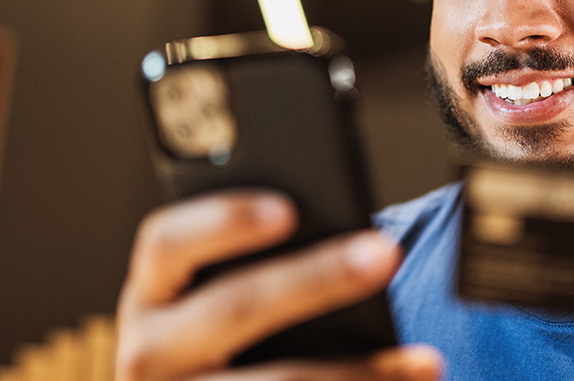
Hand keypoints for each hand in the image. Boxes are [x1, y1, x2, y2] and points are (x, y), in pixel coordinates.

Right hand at [115, 190, 443, 380]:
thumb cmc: (226, 329)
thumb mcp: (213, 292)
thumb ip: (255, 258)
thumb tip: (345, 231)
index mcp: (150, 291)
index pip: (167, 242)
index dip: (223, 220)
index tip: (289, 209)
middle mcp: (148, 352)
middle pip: (234, 306)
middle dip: (318, 279)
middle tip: (386, 254)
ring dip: (358, 372)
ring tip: (424, 360)